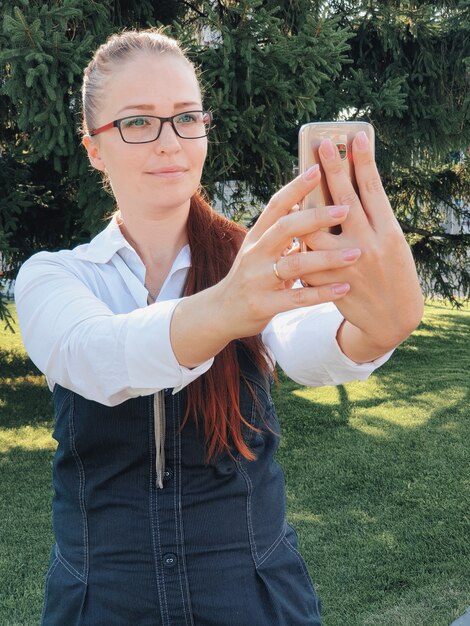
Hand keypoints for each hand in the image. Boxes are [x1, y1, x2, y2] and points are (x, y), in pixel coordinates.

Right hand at [215, 166, 361, 339]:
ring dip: (327, 258)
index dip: (295, 187)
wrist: (222, 313)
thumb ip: (279, 232)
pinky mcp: (264, 304)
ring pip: (294, 264)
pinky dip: (321, 293)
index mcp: (256, 237)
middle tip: (345, 210)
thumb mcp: (259, 250)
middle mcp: (255, 254)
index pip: (275, 206)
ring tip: (355, 253)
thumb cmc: (249, 277)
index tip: (317, 170)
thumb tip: (301, 202)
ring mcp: (258, 280)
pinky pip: (297, 298)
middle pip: (284, 228)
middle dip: (316, 217)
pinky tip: (344, 287)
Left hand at [299, 132, 423, 359]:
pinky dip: (300, 245)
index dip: (363, 161)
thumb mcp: (391, 242)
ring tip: (300, 191)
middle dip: (333, 170)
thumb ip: (371, 218)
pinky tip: (295, 234)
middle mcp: (371, 246)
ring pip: (316, 231)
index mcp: (389, 233)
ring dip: (305, 211)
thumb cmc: (392, 272)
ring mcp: (348, 266)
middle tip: (322, 144)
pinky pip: (308, 259)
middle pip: (345, 201)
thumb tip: (347, 186)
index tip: (353, 136)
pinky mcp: (330, 283)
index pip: (373, 189)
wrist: (392, 318)